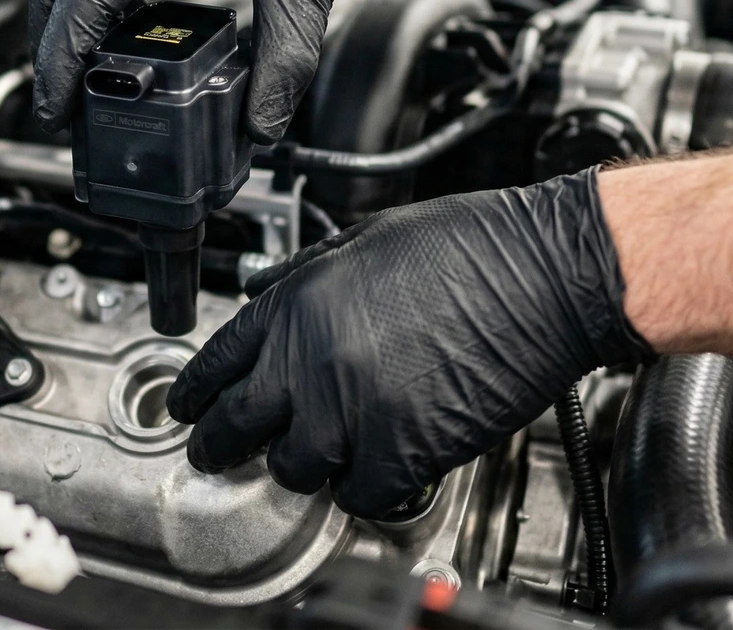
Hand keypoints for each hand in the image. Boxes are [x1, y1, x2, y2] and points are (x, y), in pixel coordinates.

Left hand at [165, 170, 651, 518]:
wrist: (545, 274)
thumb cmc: (473, 246)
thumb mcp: (366, 237)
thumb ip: (306, 273)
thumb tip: (265, 289)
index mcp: (296, 302)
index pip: (216, 362)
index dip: (194, 394)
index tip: (187, 411)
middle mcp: (311, 359)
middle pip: (236, 426)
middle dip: (219, 445)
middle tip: (215, 454)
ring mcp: (353, 411)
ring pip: (293, 469)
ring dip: (302, 465)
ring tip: (319, 453)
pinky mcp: (402, 452)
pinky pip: (356, 495)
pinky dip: (361, 489)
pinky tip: (374, 469)